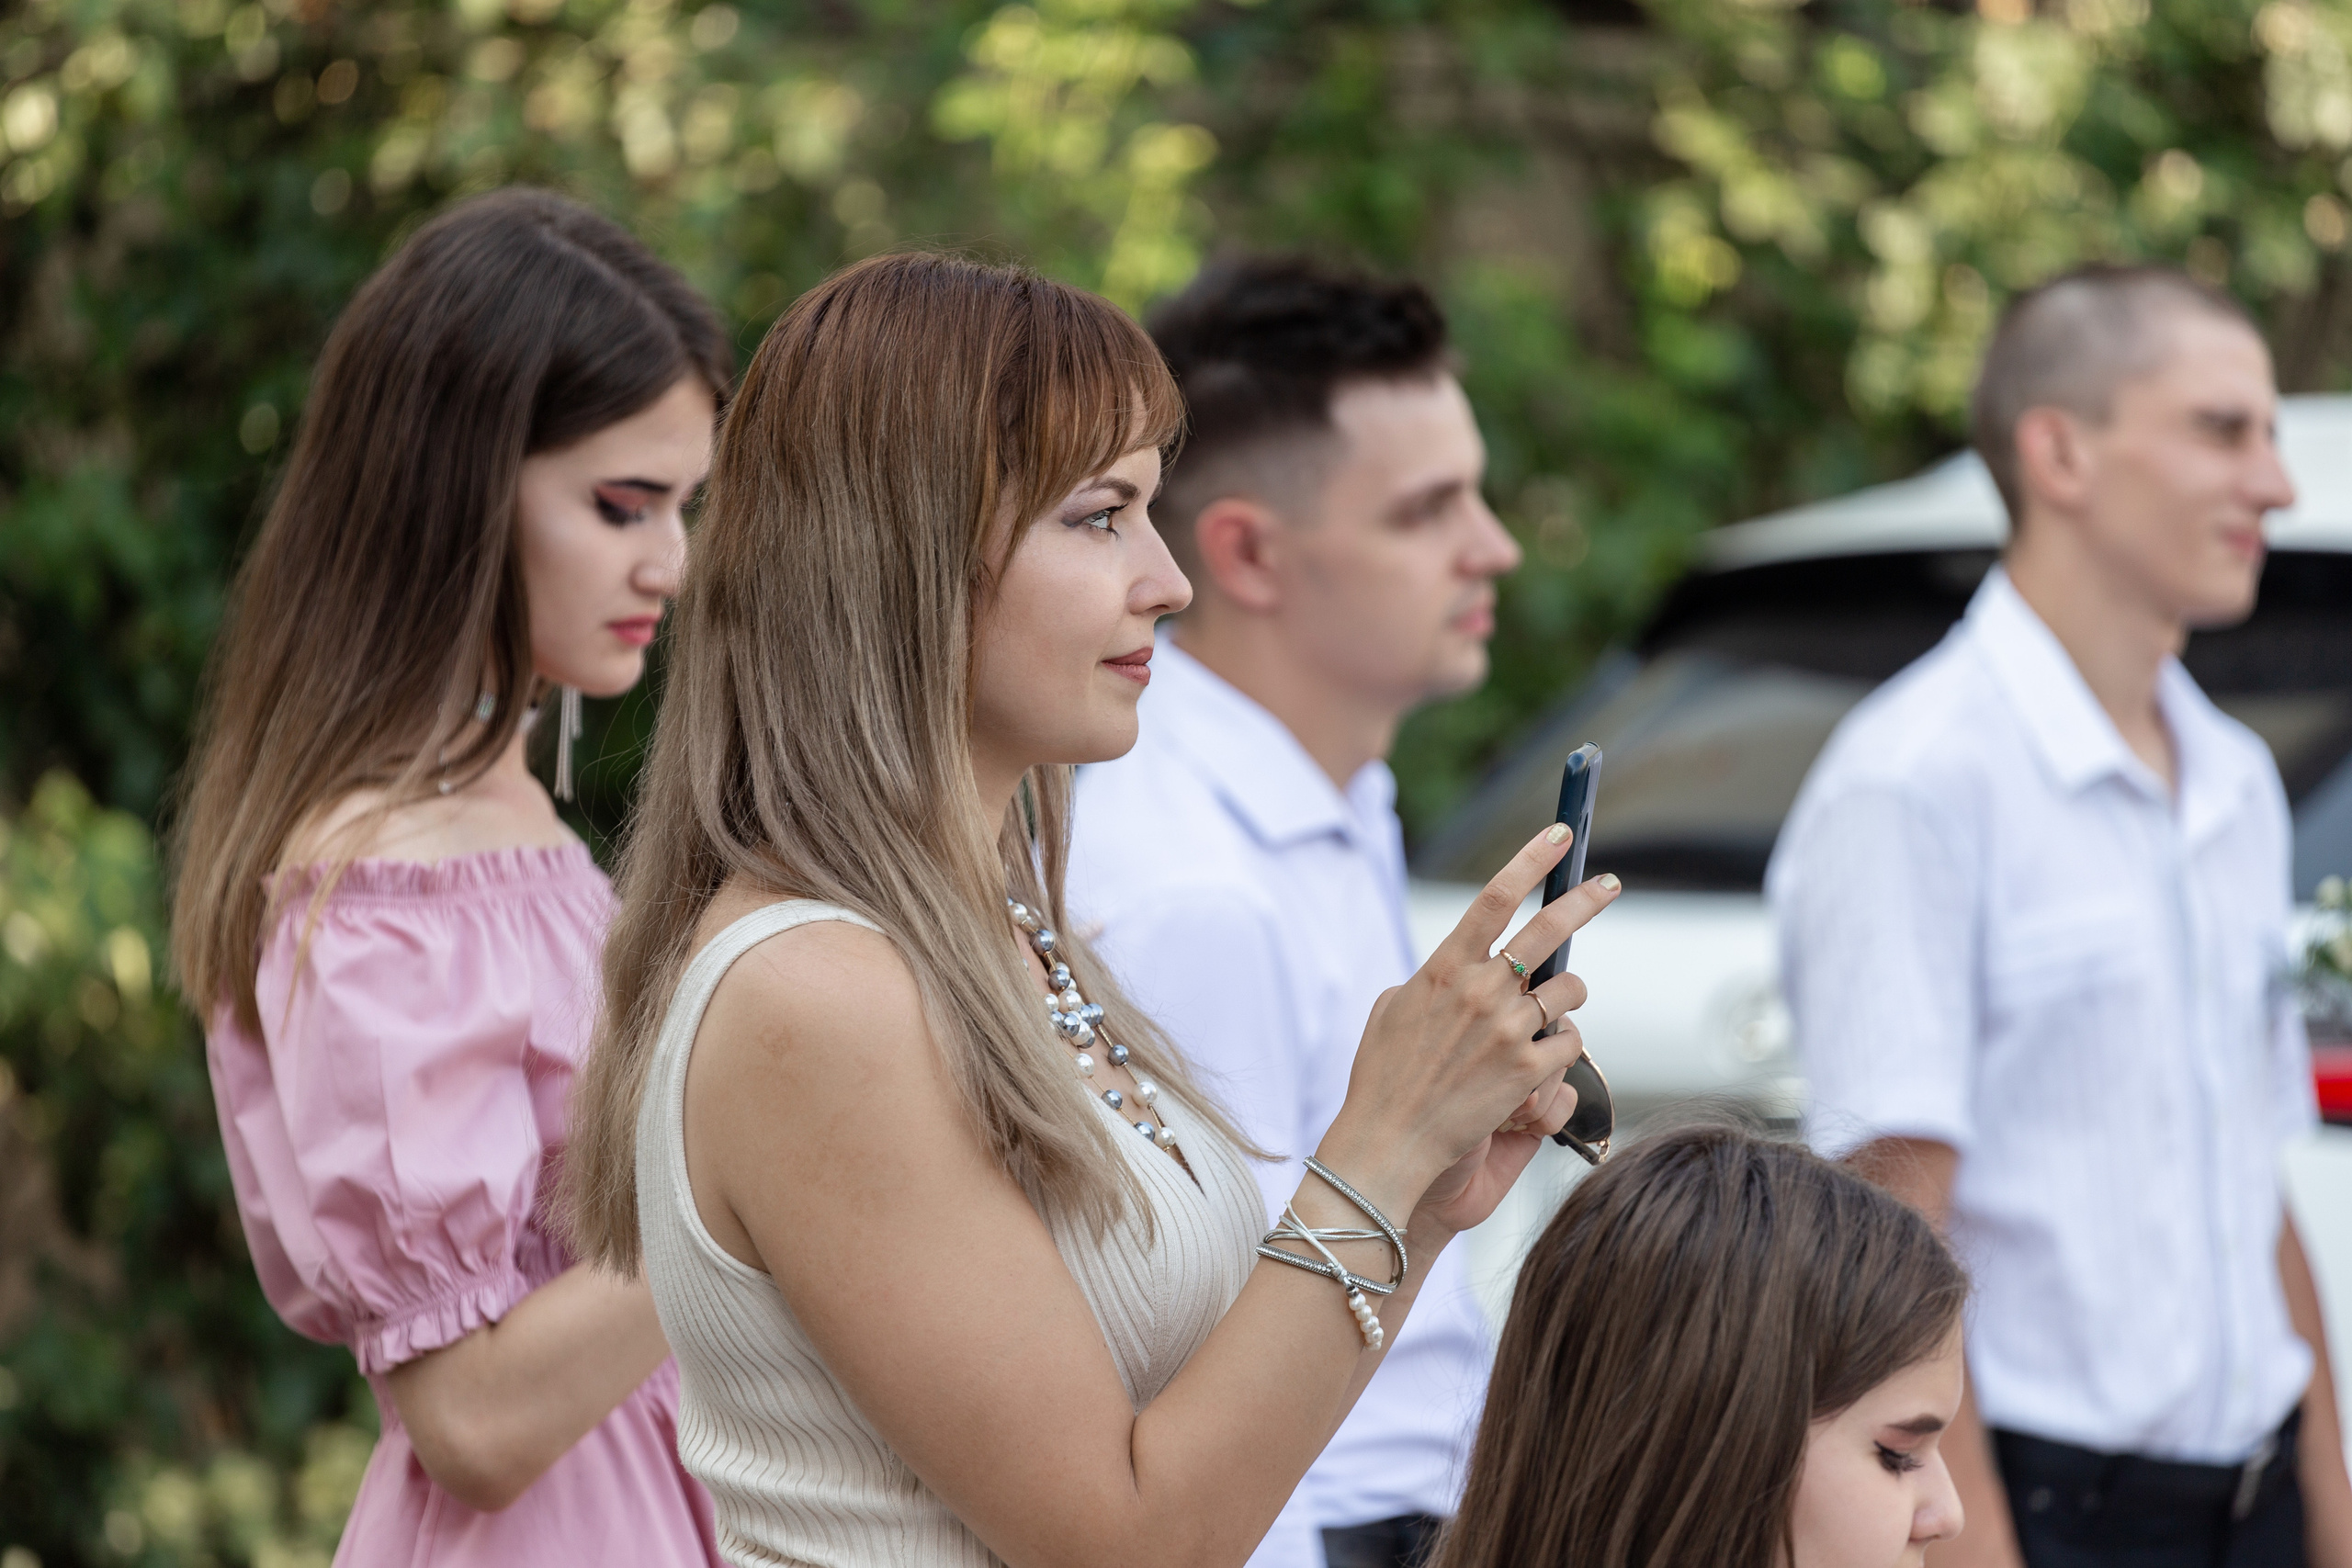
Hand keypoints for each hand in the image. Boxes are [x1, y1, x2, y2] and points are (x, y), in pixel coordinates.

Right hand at [1318, 824, 1617, 1219]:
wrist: (1388, 1143)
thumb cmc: (1382, 1079)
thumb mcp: (1390, 1012)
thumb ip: (1429, 981)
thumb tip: (1455, 968)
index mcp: (1443, 968)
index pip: (1495, 897)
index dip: (1532, 859)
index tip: (1560, 836)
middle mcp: (1479, 991)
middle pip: (1548, 928)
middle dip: (1585, 900)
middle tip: (1608, 885)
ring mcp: (1507, 1031)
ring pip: (1569, 991)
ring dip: (1568, 997)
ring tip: (1552, 1011)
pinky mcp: (1528, 1073)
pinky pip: (1569, 1043)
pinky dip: (1561, 1048)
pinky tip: (1539, 1062)